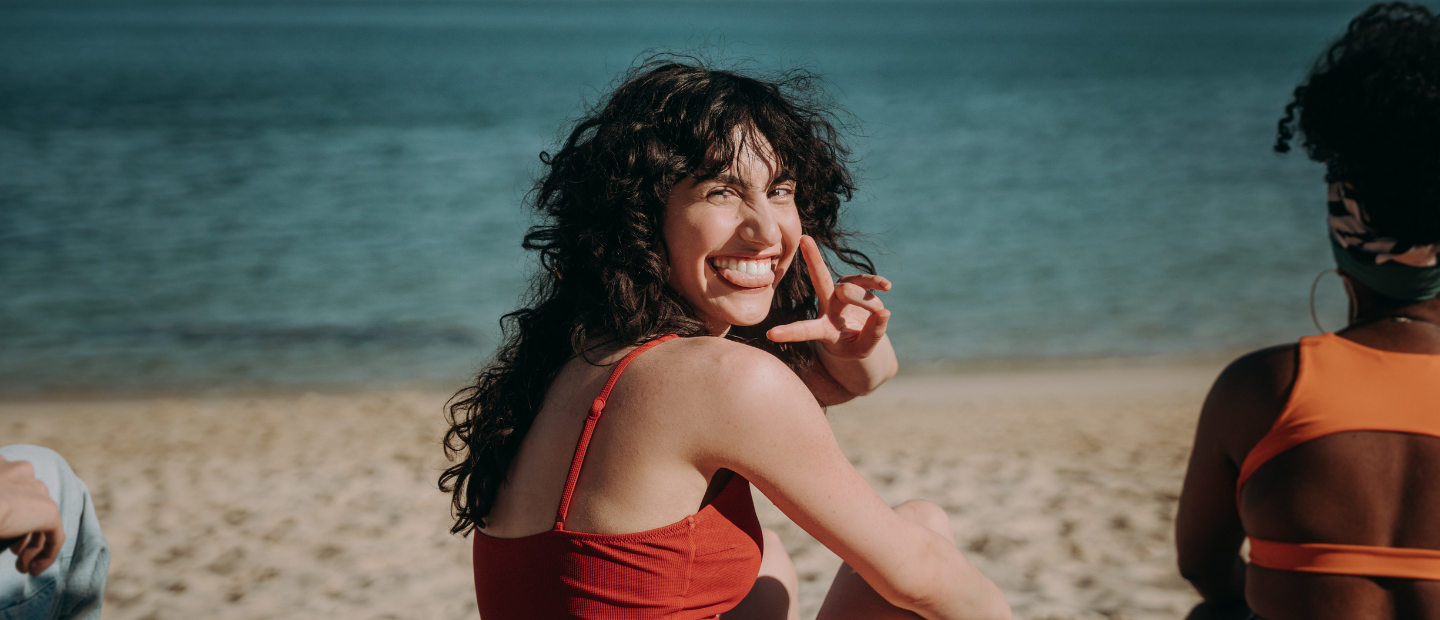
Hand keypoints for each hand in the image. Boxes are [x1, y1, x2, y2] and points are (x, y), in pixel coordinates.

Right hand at [0, 456, 63, 575]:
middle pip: (28, 504)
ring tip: (21, 566)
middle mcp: (20, 471)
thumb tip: (1, 521)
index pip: (12, 490)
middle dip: (23, 531)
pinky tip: (33, 569)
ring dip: (33, 546)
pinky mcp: (48, 510)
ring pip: (42, 520)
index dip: (9, 515)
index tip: (1, 534)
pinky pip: (55, 535)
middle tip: (14, 552)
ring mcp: (36, 490)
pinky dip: (47, 554)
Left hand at [767, 235, 891, 359]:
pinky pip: (866, 280)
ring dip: (866, 301)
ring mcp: (840, 292)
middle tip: (803, 238)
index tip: (770, 334)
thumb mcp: (863, 349)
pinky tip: (886, 286)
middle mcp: (827, 306)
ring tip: (878, 312)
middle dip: (813, 259)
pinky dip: (876, 283)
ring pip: (852, 287)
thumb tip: (884, 312)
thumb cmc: (854, 345)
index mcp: (823, 329)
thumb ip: (873, 334)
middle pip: (820, 280)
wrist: (858, 336)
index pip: (805, 330)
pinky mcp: (854, 284)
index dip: (790, 332)